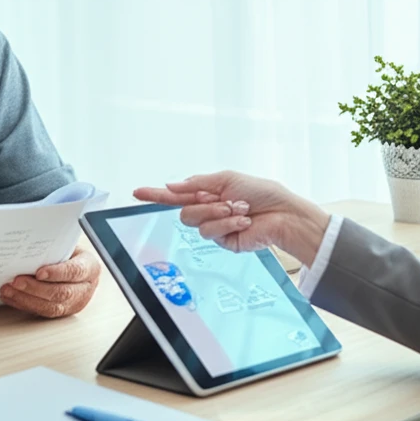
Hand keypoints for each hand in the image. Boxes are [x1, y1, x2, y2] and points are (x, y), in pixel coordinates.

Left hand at [0, 246, 100, 318]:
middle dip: (36, 288)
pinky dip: (24, 304)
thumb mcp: (68, 246)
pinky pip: (42, 312)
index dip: (57, 273)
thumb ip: (55, 248)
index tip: (39, 272)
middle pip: (62, 293)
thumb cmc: (70, 254)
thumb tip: (30, 245)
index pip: (75, 271)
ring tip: (9, 290)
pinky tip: (11, 297)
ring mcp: (74, 303)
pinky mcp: (61, 313)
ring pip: (51, 307)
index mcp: (90, 268)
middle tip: (16, 281)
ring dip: (26, 299)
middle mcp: (84, 289)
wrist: (78, 267)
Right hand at [134, 171, 330, 265]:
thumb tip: (171, 186)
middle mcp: (208, 211)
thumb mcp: (226, 179)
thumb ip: (196, 183)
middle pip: (183, 210)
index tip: (136, 192)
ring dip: (218, 212)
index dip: (155, 194)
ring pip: (195, 222)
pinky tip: (244, 220)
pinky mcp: (223, 241)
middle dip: (202, 202)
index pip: (175, 195)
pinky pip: (211, 232)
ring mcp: (215, 227)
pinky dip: (227, 222)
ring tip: (240, 209)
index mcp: (207, 193)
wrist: (282, 214)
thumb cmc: (261, 192)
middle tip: (223, 199)